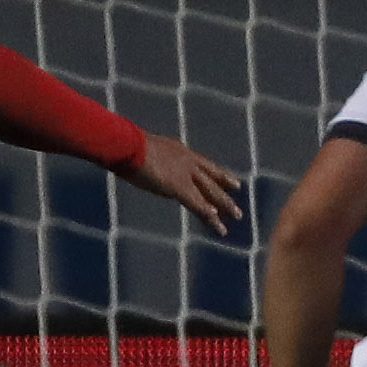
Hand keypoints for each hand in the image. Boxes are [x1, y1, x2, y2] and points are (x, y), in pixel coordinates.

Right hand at [127, 133, 247, 229]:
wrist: (128, 144)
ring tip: (238, 216)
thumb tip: (150, 172)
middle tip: (238, 199)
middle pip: (212, 178)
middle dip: (226, 190)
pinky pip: (196, 202)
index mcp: (181, 151)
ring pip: (210, 191)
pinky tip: (216, 221)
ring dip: (224, 205)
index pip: (206, 165)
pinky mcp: (178, 186)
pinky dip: (206, 212)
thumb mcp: (146, 152)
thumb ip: (153, 161)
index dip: (221, 175)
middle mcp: (188, 161)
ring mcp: (185, 174)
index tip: (234, 182)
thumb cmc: (127, 146)